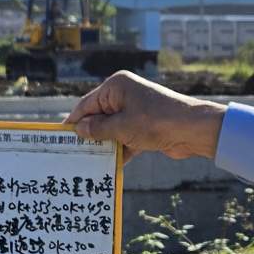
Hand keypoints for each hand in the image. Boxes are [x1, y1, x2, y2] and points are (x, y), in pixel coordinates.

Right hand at [64, 72, 226, 159]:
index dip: (74, 121)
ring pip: (111, 130)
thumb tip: (80, 130)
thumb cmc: (157, 121)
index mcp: (116, 86)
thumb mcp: (122, 127)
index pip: (87, 104)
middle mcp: (124, 96)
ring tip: (87, 163)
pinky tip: (109, 167)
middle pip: (98, 117)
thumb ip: (98, 129)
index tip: (60, 137)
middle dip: (89, 135)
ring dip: (104, 146)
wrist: (193, 130)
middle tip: (72, 153)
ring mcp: (135, 111)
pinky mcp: (144, 127)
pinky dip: (119, 150)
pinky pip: (124, 138)